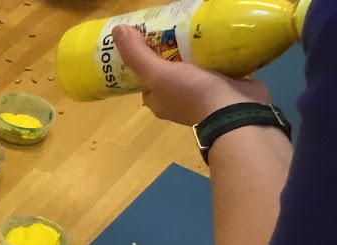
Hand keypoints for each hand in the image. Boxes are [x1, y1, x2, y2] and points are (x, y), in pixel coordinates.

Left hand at [113, 25, 269, 125]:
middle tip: (175, 27)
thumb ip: (137, 55)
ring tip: (195, 27)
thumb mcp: (157, 74)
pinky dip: (217, 52)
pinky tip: (217, 36)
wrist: (234, 110)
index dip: (145, 61)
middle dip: (173, 52)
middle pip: (171, 71)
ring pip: (195, 67)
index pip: (146, 80)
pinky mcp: (225, 85)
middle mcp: (178, 99)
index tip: (149, 39)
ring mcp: (203, 93)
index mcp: (160, 101)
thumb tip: (116, 31)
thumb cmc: (190, 94)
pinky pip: (217, 65)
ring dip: (196, 51)